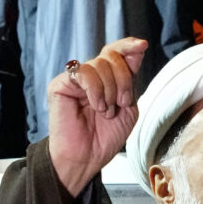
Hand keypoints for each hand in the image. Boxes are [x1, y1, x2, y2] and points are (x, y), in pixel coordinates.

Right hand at [47, 37, 147, 196]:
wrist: (86, 157)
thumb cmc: (105, 137)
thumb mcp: (129, 105)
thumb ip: (132, 77)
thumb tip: (138, 46)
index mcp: (106, 79)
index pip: (116, 51)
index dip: (128, 46)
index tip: (142, 46)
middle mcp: (90, 76)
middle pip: (112, 56)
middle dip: (123, 80)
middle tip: (121, 104)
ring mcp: (75, 80)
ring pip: (100, 64)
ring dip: (110, 90)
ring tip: (105, 111)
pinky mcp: (60, 85)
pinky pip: (83, 72)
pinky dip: (95, 90)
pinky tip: (95, 106)